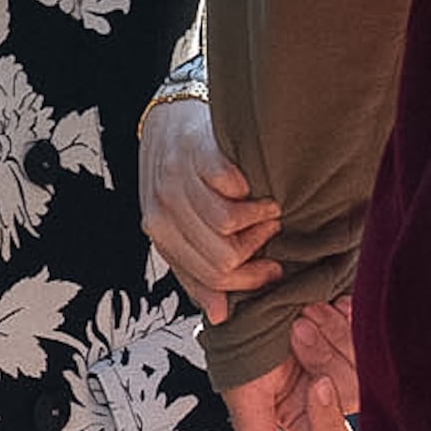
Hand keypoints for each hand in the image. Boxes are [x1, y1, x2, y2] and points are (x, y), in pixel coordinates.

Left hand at [140, 96, 279, 322]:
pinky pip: (231, 188)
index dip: (246, 281)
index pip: (207, 278)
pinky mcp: (196, 153)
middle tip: (271, 234)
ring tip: (267, 209)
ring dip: (259, 221)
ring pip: (227, 227)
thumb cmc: (178, 173)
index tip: (271, 271)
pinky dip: (252, 191)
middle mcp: (163, 209)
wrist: (169, 115)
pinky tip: (256, 186)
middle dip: (257, 253)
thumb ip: (196, 270)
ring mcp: (177, 180)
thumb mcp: (179, 224)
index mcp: (159, 233)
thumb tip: (220, 316)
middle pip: (221, 258)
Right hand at [216, 299, 360, 430]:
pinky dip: (349, 316)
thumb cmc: (238, 344)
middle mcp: (328, 396)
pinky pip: (372, 334)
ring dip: (332, 332)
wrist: (249, 291)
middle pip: (349, 396)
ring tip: (306, 310)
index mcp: (303, 419)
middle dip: (322, 357)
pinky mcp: (359, 333)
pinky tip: (330, 303)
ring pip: (362, 364)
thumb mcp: (241, 395)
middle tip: (298, 327)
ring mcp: (346, 362)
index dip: (330, 414)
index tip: (319, 383)